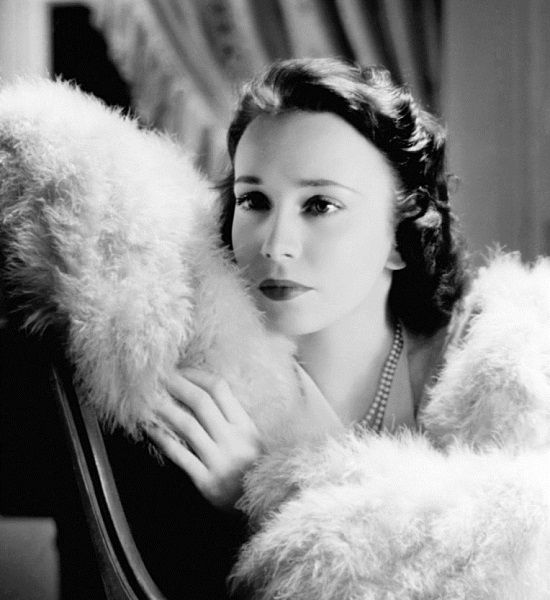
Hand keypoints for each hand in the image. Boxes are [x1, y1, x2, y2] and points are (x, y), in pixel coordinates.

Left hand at [148, 367, 263, 509]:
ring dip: (164, 408)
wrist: (264, 508)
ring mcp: (219, 461)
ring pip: (186, 426)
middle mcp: (234, 440)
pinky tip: (149, 428)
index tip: (180, 371)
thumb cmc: (254, 472)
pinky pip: (179, 454)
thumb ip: (231, 420)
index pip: (220, 389)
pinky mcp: (206, 482)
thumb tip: (199, 394)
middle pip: (201, 402)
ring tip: (148, 399)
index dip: (197, 376)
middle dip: (176, 385)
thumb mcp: (252, 441)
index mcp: (247, 426)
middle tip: (158, 378)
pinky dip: (162, 437)